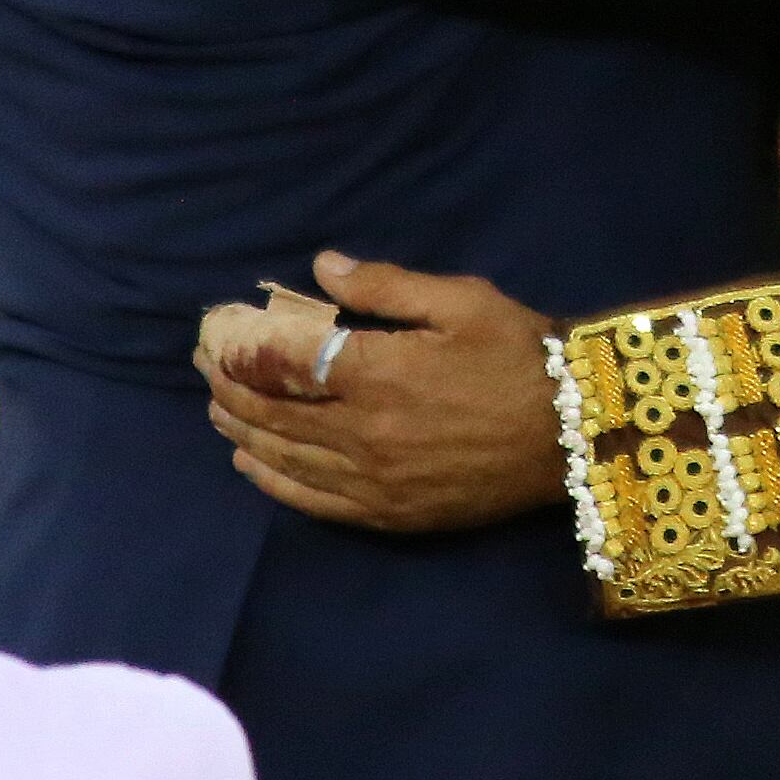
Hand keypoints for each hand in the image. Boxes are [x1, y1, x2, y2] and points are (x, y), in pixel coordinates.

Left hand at [199, 255, 563, 531]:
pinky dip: (273, 482)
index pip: (284, 363)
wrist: (574, 433)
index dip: (243, 352)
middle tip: (205, 371)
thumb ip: (385, 286)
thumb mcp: (461, 300)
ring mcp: (374, 480)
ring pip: (285, 457)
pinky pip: (314, 501)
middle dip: (230, 390)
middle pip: (274, 413)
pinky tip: (251, 466)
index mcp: (378, 374)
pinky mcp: (390, 514)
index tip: (218, 338)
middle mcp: (364, 433)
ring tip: (217, 413)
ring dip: (242, 433)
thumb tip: (321, 266)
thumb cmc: (520, 354)